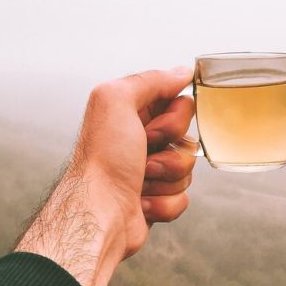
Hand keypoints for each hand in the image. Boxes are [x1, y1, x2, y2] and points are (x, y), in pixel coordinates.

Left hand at [16, 66, 195, 285]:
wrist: (98, 214)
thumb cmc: (103, 160)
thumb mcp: (118, 101)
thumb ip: (150, 80)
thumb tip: (183, 71)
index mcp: (130, 114)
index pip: (179, 104)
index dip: (173, 118)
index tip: (150, 129)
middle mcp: (139, 141)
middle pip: (187, 137)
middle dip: (171, 149)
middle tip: (144, 155)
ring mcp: (148, 172)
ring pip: (187, 168)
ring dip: (167, 178)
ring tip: (140, 183)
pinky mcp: (154, 200)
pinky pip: (183, 198)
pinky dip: (164, 203)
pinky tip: (141, 203)